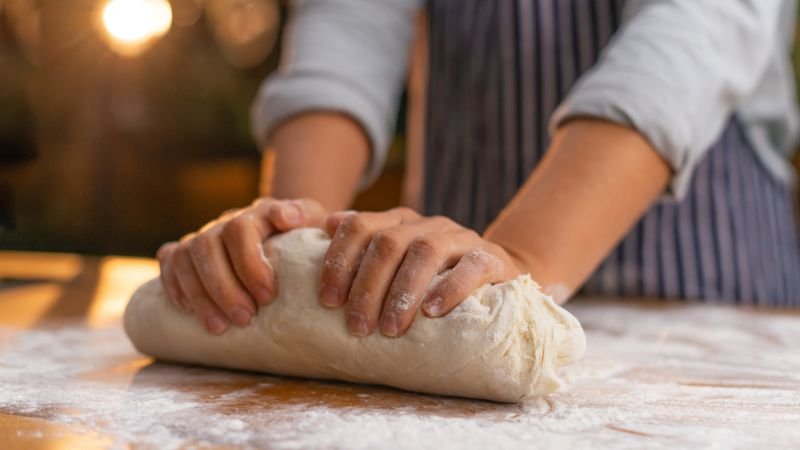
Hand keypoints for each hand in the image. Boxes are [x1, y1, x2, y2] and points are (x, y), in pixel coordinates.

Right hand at [156, 197, 326, 334]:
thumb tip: (288, 216)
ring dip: (200, 295)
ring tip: (220, 327)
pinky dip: (174, 286)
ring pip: (185, 257)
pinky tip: (188, 311)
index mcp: (257, 213)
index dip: (249, 263)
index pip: (241, 229)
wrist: (288, 231)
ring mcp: (203, 235)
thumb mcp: (314, 223)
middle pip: (207, 246)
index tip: (268, 296)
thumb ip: (308, 217)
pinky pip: (169, 261)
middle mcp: (225, 222)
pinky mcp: (186, 251)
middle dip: (224, 287)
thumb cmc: (305, 235)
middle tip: (246, 318)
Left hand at [319, 208, 523, 337]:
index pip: (359, 226)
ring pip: (425, 251)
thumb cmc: (432, 277)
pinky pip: (471, 265)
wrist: (496, 277)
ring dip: (402, 292)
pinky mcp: (491, 257)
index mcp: (397, 222)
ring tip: (390, 329)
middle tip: (358, 327)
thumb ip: (356, 243)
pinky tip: (432, 313)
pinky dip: (450, 288)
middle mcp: (426, 224)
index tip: (328, 301)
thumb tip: (320, 223)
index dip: (339, 261)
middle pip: (387, 242)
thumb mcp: (394, 262)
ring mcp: (459, 238)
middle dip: (367, 287)